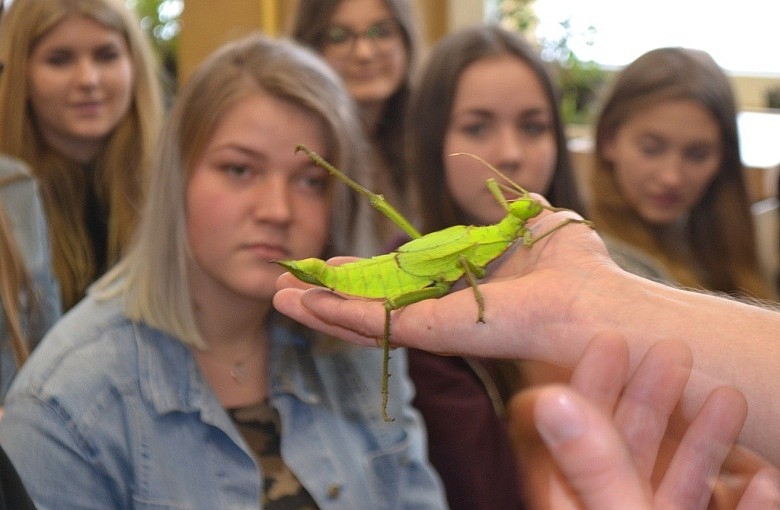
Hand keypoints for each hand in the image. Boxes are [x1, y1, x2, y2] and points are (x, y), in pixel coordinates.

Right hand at [273, 209, 614, 361]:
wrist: (597, 302)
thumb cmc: (576, 267)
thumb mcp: (535, 221)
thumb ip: (510, 204)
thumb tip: (502, 183)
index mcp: (457, 286)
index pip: (398, 283)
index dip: (362, 275)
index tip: (331, 263)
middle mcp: (440, 310)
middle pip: (371, 305)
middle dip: (326, 296)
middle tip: (286, 284)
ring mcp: (434, 325)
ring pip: (363, 320)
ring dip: (318, 308)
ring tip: (278, 295)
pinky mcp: (434, 332)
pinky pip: (377, 324)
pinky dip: (337, 314)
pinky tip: (303, 301)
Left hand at [510, 332, 779, 509]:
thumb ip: (592, 467)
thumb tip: (549, 399)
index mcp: (575, 506)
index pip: (572, 438)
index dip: (588, 385)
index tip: (609, 339)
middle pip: (626, 450)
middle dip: (652, 398)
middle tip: (672, 349)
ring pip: (676, 483)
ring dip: (707, 442)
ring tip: (728, 396)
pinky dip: (741, 502)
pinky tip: (761, 476)